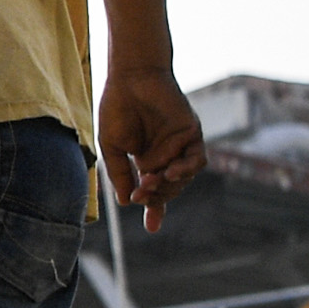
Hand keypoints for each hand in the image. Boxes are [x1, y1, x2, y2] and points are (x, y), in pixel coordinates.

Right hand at [99, 61, 206, 231]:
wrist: (130, 78)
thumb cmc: (117, 109)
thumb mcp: (112, 148)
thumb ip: (119, 174)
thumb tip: (127, 201)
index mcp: (146, 161)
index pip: (153, 191)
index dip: (154, 209)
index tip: (152, 228)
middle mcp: (166, 156)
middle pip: (168, 189)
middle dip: (155, 196)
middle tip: (140, 193)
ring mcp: (180, 146)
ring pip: (184, 178)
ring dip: (169, 186)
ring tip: (149, 181)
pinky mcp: (192, 134)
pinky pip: (197, 160)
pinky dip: (186, 170)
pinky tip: (170, 172)